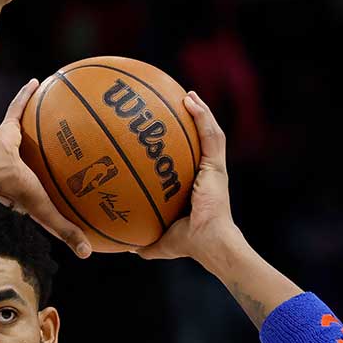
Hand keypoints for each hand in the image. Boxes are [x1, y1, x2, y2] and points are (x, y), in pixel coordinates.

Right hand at [0, 78, 91, 256]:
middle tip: (52, 155)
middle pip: (29, 162)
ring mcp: (6, 147)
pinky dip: (26, 95)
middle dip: (36, 160)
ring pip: (22, 134)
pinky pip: (18, 107)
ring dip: (33, 124)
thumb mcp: (47, 213)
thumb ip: (66, 231)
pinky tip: (40, 80)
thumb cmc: (16, 191)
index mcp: (21, 189)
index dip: (42, 198)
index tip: (54, 198)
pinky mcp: (5, 127)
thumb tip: (88, 255)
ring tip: (51, 111)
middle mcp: (13, 168)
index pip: (33, 195)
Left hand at [139, 91, 240, 261]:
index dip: (183, 145)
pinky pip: (210, 135)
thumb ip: (144, 242)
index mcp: (197, 186)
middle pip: (201, 141)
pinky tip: (191, 101)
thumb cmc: (190, 244)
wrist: (209, 243)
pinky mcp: (218, 165)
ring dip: (200, 112)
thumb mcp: (159, 241)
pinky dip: (202, 116)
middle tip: (179, 104)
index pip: (190, 160)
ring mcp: (215, 168)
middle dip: (193, 122)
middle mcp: (208, 174)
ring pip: (209, 133)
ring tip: (188, 95)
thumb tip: (125, 247)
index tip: (168, 134)